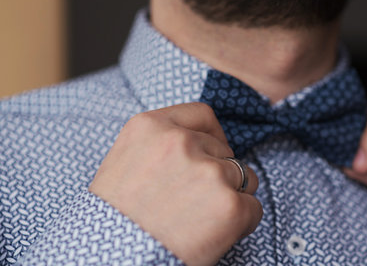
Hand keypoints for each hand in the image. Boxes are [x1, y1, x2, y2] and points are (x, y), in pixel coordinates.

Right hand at [89, 103, 261, 265]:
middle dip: (218, 173)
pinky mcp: (230, 205)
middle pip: (224, 150)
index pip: (203, 115)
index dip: (213, 135)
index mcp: (150, 126)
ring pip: (245, 176)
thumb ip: (162, 144)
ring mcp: (209, 172)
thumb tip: (201, 144)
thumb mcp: (126, 161)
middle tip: (194, 202)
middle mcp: (181, 141)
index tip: (214, 152)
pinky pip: (254, 208)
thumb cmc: (115, 220)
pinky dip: (241, 223)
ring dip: (230, 196)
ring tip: (201, 220)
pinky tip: (213, 235)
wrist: (112, 261)